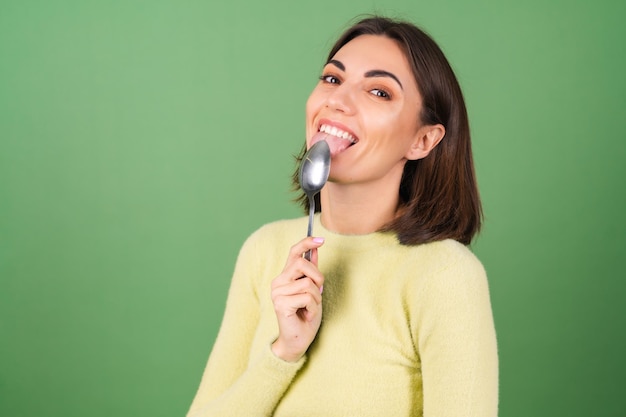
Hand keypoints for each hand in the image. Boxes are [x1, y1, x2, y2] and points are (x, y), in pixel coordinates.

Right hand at [270, 236, 324, 361]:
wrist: (297, 340)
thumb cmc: (305, 316)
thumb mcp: (313, 290)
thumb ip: (312, 272)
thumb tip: (315, 250)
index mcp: (284, 277)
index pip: (293, 253)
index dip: (306, 243)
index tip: (320, 239)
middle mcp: (278, 282)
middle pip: (302, 264)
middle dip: (317, 277)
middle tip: (319, 291)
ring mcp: (277, 293)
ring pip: (307, 283)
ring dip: (316, 297)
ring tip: (310, 308)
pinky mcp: (280, 304)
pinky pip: (307, 297)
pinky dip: (313, 307)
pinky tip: (307, 315)